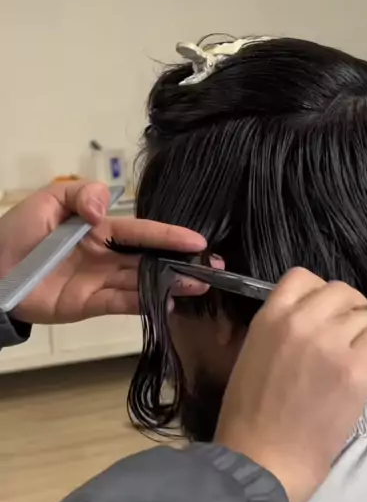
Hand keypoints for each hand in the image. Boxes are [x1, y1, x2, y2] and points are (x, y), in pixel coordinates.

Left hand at [0, 181, 206, 324]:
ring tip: (200, 286)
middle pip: (150, 259)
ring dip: (171, 285)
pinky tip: (168, 303)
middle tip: (213, 267)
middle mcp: (106, 256)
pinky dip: (145, 305)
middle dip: (181, 262)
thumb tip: (105, 210)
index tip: (197, 240)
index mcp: (99, 228)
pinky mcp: (89, 304)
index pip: (141, 232)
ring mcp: (99, 281)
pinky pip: (122, 304)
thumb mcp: (48, 200)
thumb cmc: (17, 231)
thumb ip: (80, 196)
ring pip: (142, 283)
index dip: (169, 235)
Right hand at [215, 268, 366, 501]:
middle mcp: (300, 321)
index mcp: (269, 318)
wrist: (262, 459)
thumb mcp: (251, 356)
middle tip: (353, 327)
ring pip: (365, 313)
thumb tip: (312, 322)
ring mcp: (330, 343)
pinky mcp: (356, 369)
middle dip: (350, 305)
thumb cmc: (248, 417)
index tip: (327, 309)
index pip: (302, 277)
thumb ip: (279, 332)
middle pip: (340, 291)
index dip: (319, 291)